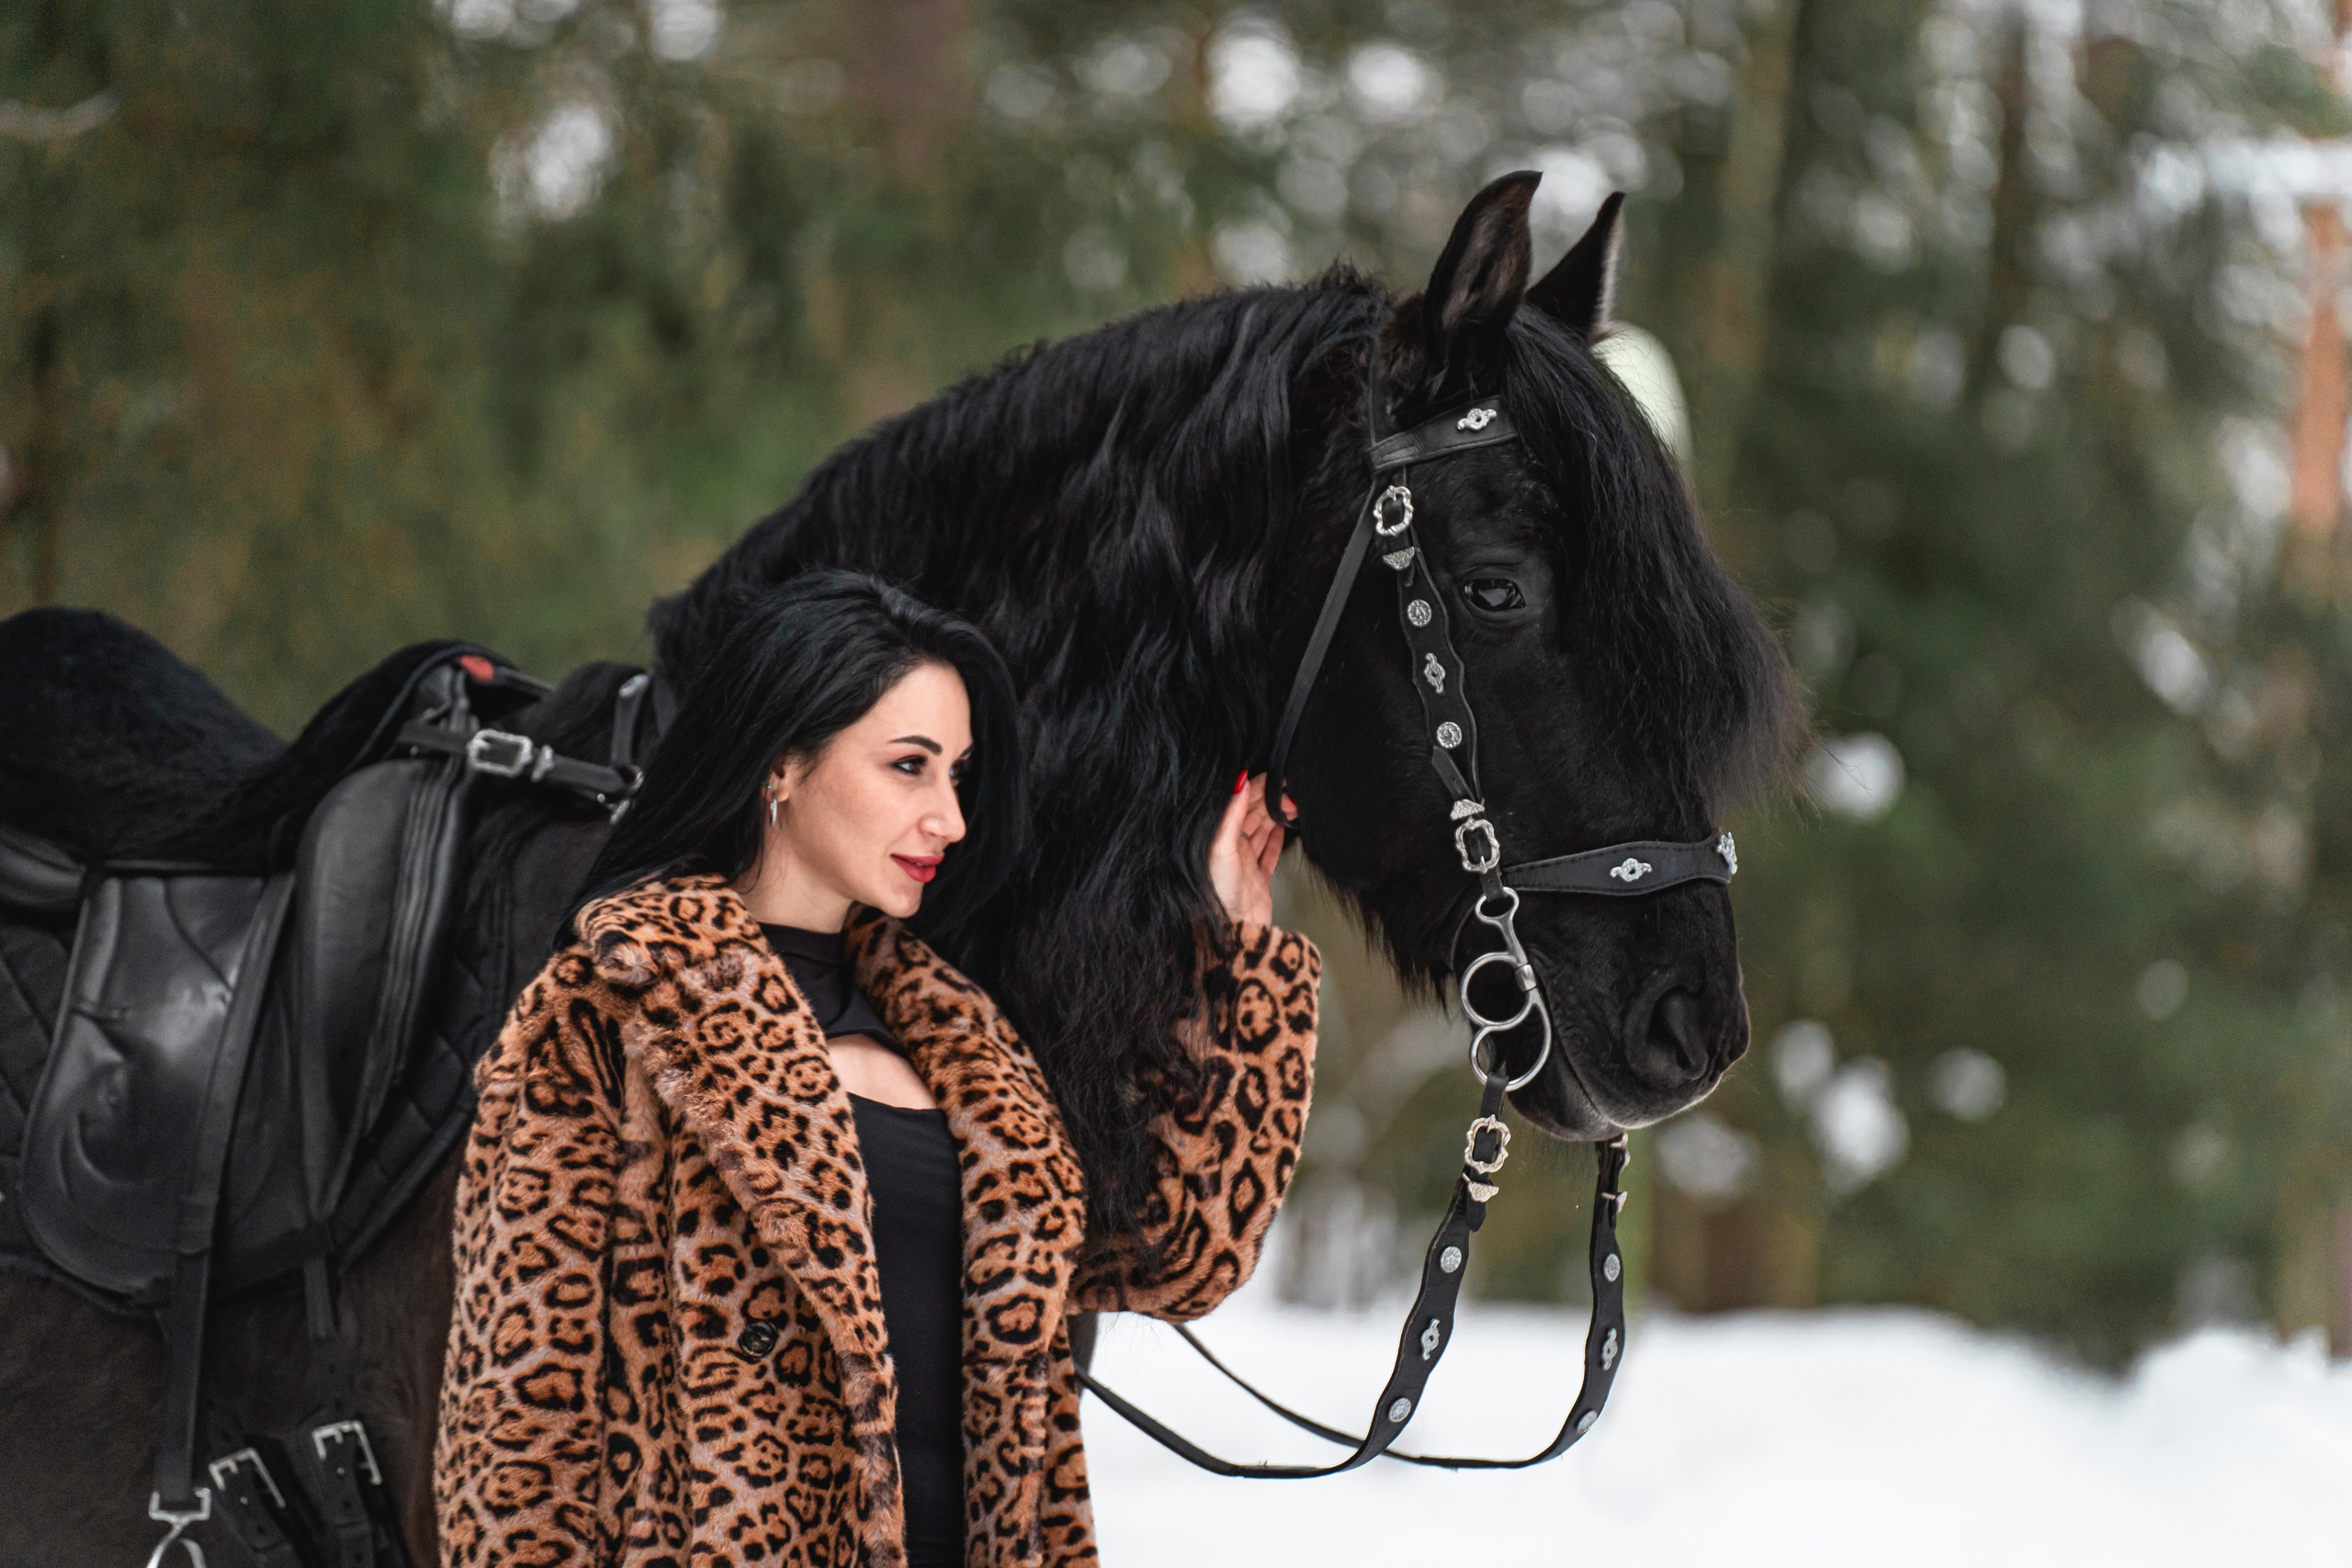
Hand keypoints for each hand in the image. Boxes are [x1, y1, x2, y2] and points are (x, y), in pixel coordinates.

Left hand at [1208, 772, 1290, 925]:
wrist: (1235, 930)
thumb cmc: (1220, 893)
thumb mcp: (1222, 849)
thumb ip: (1231, 816)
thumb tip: (1239, 783)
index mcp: (1222, 838)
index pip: (1241, 804)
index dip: (1258, 789)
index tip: (1276, 778)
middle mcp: (1233, 848)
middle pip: (1253, 815)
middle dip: (1271, 801)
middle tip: (1291, 793)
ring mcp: (1246, 863)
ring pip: (1263, 831)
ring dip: (1276, 816)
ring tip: (1293, 804)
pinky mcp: (1259, 878)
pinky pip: (1269, 853)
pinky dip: (1276, 839)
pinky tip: (1283, 827)